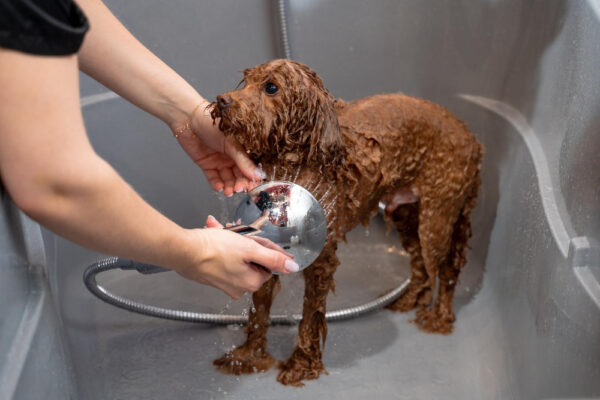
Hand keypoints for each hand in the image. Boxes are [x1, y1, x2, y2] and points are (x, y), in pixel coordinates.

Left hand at [172, 101, 264, 195]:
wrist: (189, 120)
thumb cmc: (212, 124)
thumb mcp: (232, 144)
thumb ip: (244, 162)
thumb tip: (258, 175)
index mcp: (242, 149)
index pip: (251, 167)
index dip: (252, 178)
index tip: (253, 187)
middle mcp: (232, 156)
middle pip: (240, 175)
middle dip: (240, 184)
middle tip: (239, 189)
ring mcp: (220, 161)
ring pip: (227, 178)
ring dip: (229, 186)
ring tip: (228, 191)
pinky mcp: (207, 164)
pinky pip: (214, 178)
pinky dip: (217, 184)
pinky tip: (219, 187)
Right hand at [175, 221, 298, 298]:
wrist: (182, 251)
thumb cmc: (213, 250)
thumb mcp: (250, 249)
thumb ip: (273, 258)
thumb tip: (293, 267)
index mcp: (252, 282)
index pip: (268, 262)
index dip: (261, 245)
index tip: (251, 236)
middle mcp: (239, 287)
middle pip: (252, 258)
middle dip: (243, 240)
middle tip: (233, 230)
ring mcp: (224, 282)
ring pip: (236, 255)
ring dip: (230, 238)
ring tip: (219, 228)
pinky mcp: (211, 276)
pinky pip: (222, 256)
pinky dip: (219, 242)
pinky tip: (212, 231)